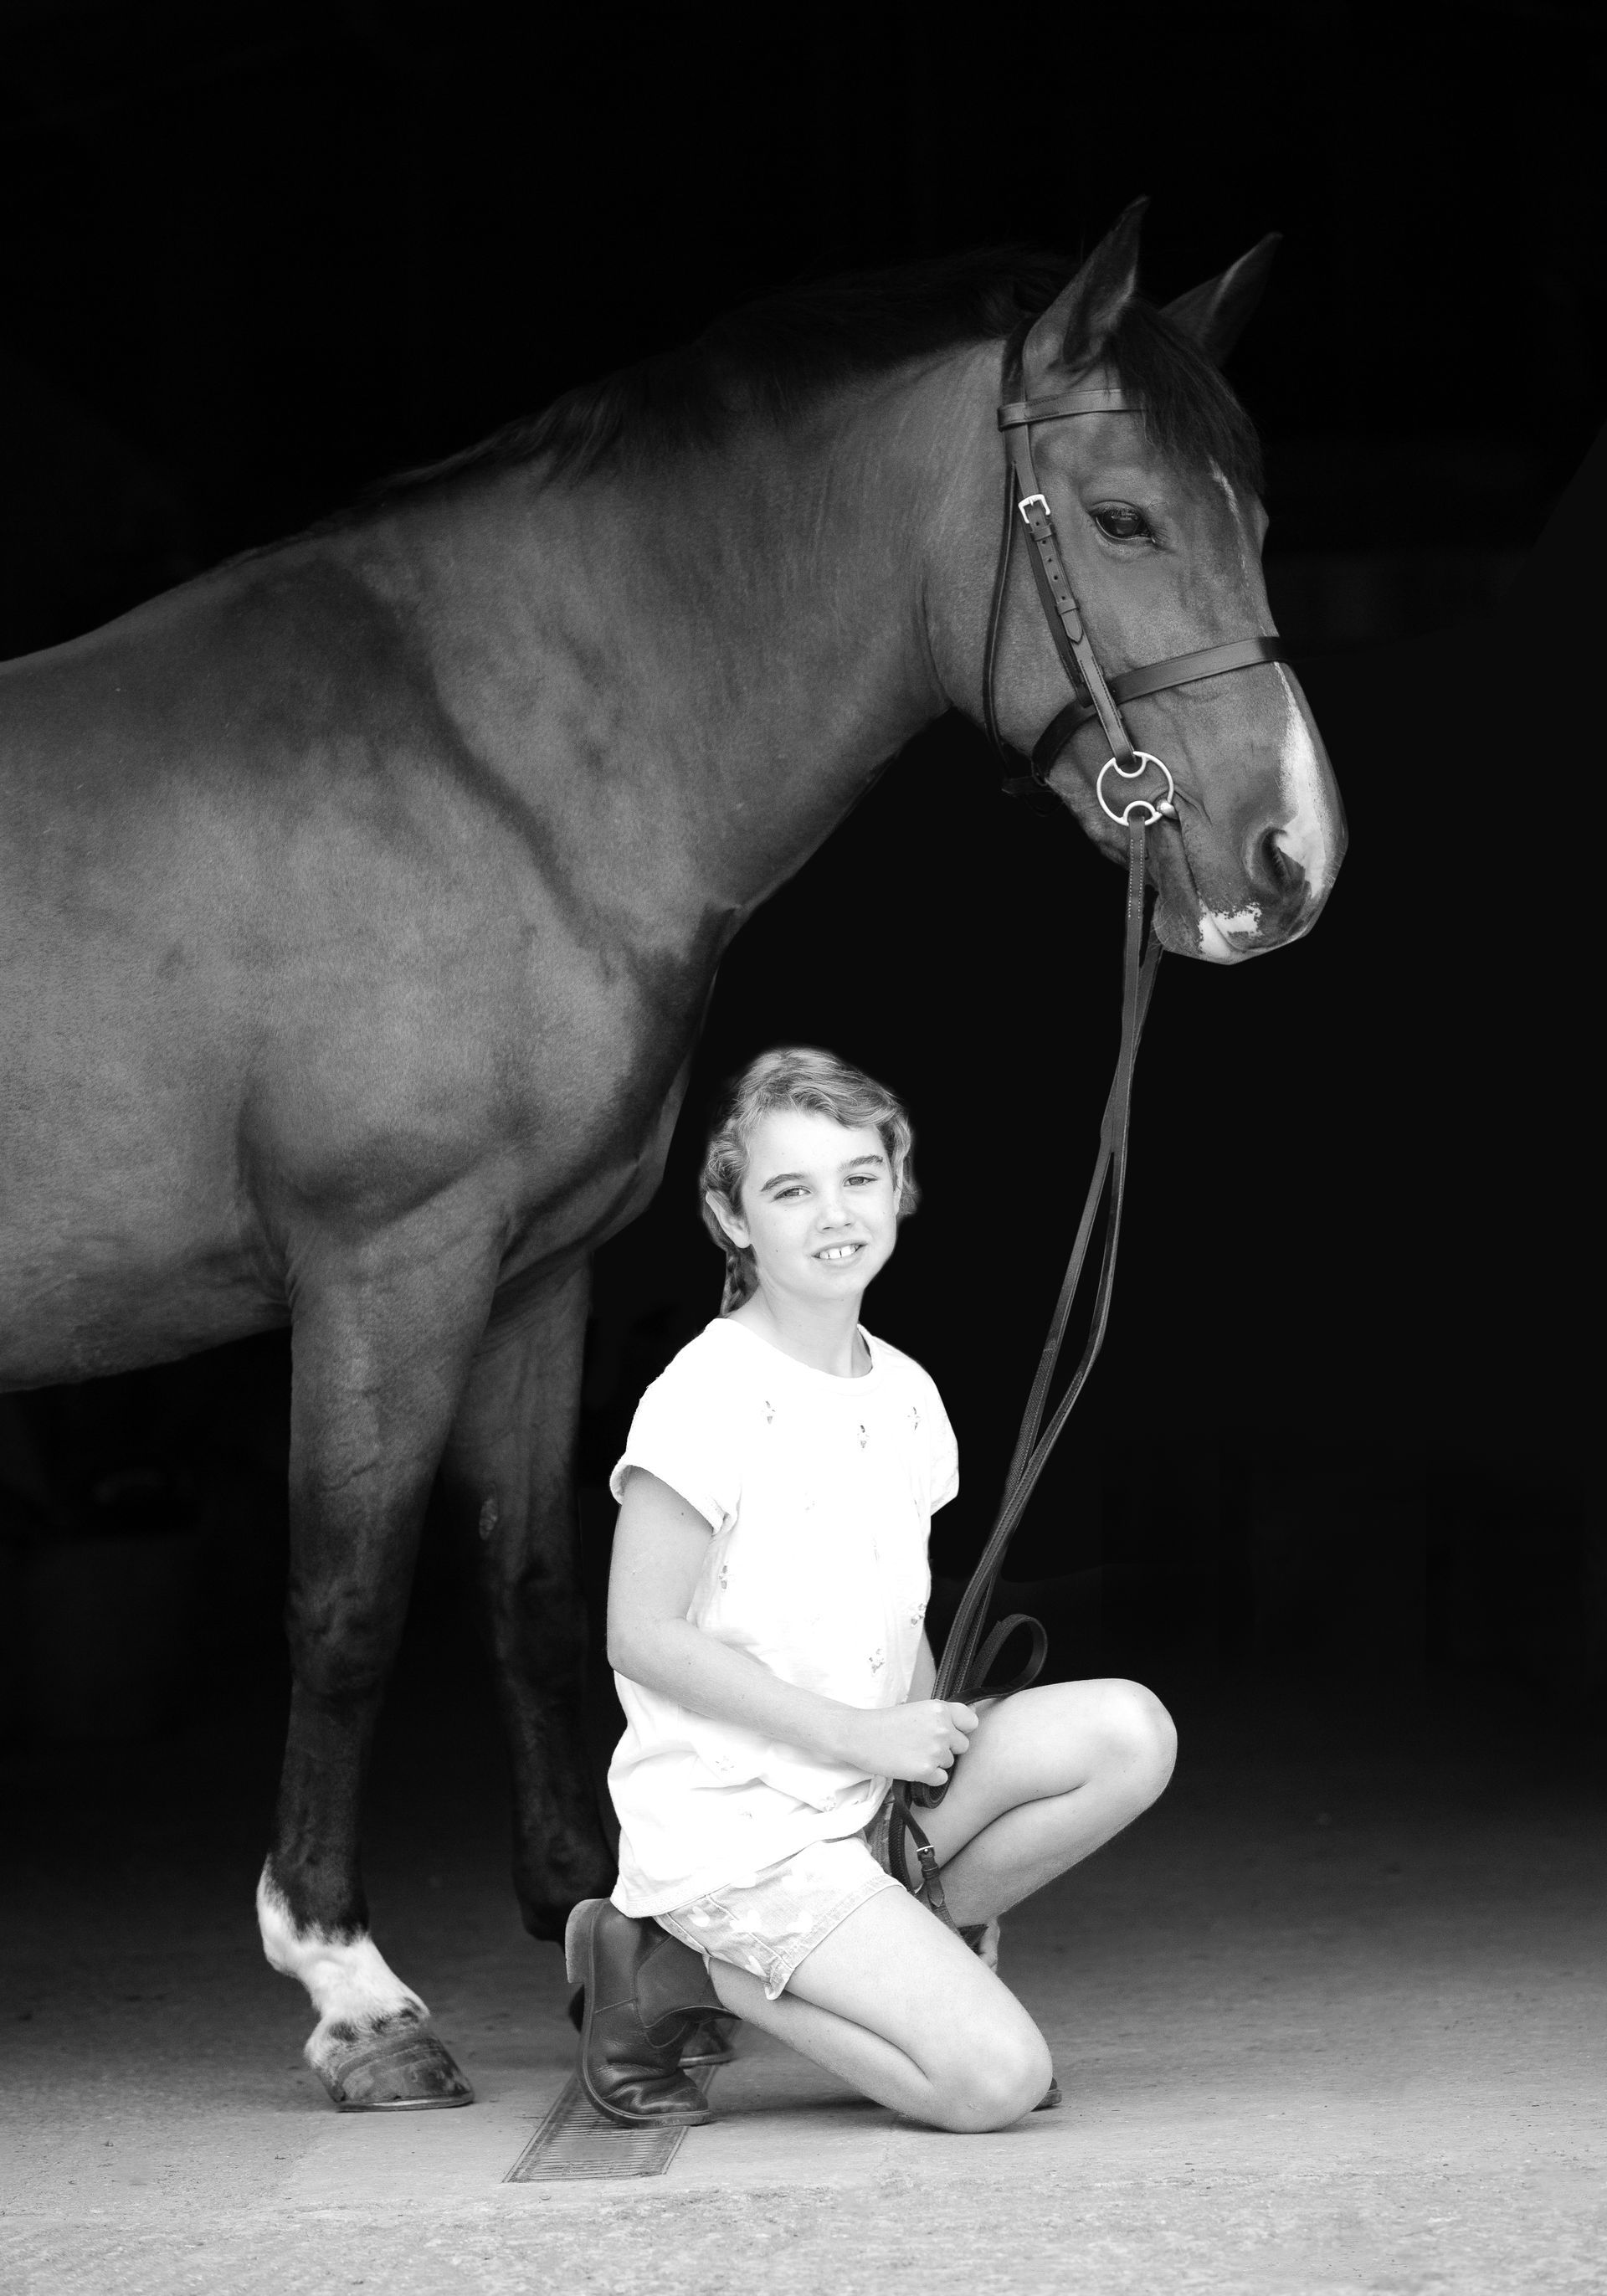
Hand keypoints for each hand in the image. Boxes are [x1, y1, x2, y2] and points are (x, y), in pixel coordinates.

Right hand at [846, 1699, 978, 1788]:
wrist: (861, 1735)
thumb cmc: (887, 1722)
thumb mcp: (918, 1709)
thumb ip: (943, 1715)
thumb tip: (974, 1715)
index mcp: (940, 1709)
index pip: (971, 1722)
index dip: (962, 1729)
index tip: (951, 1732)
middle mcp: (942, 1728)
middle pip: (962, 1746)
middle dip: (948, 1748)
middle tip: (924, 1745)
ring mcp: (935, 1750)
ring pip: (950, 1763)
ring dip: (936, 1762)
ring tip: (913, 1753)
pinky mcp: (926, 1770)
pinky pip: (941, 1779)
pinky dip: (929, 1777)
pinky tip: (912, 1765)